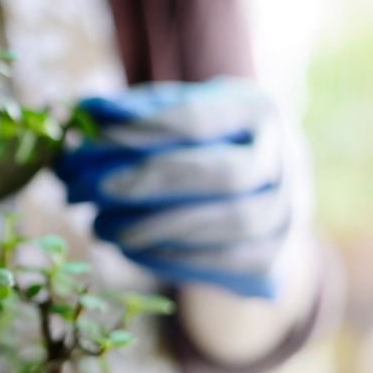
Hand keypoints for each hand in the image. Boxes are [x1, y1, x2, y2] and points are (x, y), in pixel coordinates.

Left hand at [53, 78, 293, 297]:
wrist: (248, 196)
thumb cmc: (193, 146)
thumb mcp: (170, 116)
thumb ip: (133, 114)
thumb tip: (86, 113)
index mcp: (256, 110)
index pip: (198, 119)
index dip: (142, 132)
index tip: (92, 143)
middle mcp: (285, 159)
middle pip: (224, 174)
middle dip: (151, 184)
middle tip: (91, 192)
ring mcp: (286, 213)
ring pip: (229, 223)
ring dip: (155, 228)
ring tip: (99, 227)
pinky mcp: (273, 259)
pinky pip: (225, 263)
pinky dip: (171, 258)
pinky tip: (129, 250)